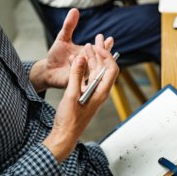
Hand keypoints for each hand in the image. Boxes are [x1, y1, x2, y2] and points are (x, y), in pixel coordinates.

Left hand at [29, 8, 113, 91]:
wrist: (47, 70)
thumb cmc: (57, 55)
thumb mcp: (62, 38)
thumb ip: (69, 26)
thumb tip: (75, 10)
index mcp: (87, 55)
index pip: (100, 50)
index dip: (106, 46)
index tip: (110, 39)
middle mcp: (87, 65)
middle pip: (99, 60)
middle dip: (101, 52)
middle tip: (100, 45)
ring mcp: (82, 74)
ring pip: (91, 68)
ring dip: (89, 59)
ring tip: (85, 51)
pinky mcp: (75, 81)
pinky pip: (78, 74)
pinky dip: (77, 66)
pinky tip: (74, 58)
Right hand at [43, 43, 118, 161]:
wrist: (64, 135)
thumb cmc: (69, 119)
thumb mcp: (71, 94)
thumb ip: (76, 75)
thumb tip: (81, 58)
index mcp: (101, 92)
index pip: (112, 69)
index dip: (107, 56)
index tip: (97, 46)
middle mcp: (100, 92)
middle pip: (104, 68)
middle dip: (100, 53)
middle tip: (95, 40)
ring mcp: (93, 93)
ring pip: (95, 72)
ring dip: (91, 59)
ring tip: (86, 45)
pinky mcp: (86, 95)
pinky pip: (87, 78)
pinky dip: (83, 68)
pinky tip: (78, 61)